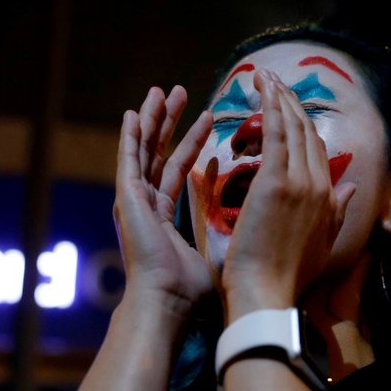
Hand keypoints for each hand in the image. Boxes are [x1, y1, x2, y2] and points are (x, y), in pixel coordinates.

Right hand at [114, 85, 213, 321]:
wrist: (168, 301)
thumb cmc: (193, 289)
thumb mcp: (219, 249)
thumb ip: (231, 228)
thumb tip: (262, 223)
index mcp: (165, 214)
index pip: (181, 167)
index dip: (192, 141)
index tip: (207, 116)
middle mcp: (148, 203)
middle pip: (159, 150)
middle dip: (170, 120)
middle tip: (181, 91)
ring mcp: (135, 200)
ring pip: (143, 148)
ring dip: (153, 118)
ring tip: (160, 90)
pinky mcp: (128, 198)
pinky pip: (128, 159)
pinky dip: (130, 136)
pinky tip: (133, 114)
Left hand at [221, 71, 355, 317]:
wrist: (268, 292)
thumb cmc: (288, 275)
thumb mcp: (323, 243)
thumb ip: (337, 211)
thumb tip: (353, 189)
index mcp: (329, 199)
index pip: (318, 150)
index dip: (303, 124)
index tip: (288, 105)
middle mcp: (319, 185)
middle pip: (306, 133)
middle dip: (290, 103)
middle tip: (273, 80)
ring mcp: (299, 182)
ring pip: (292, 128)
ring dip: (279, 98)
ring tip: (264, 77)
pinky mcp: (275, 183)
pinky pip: (276, 135)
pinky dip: (271, 109)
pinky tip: (263, 90)